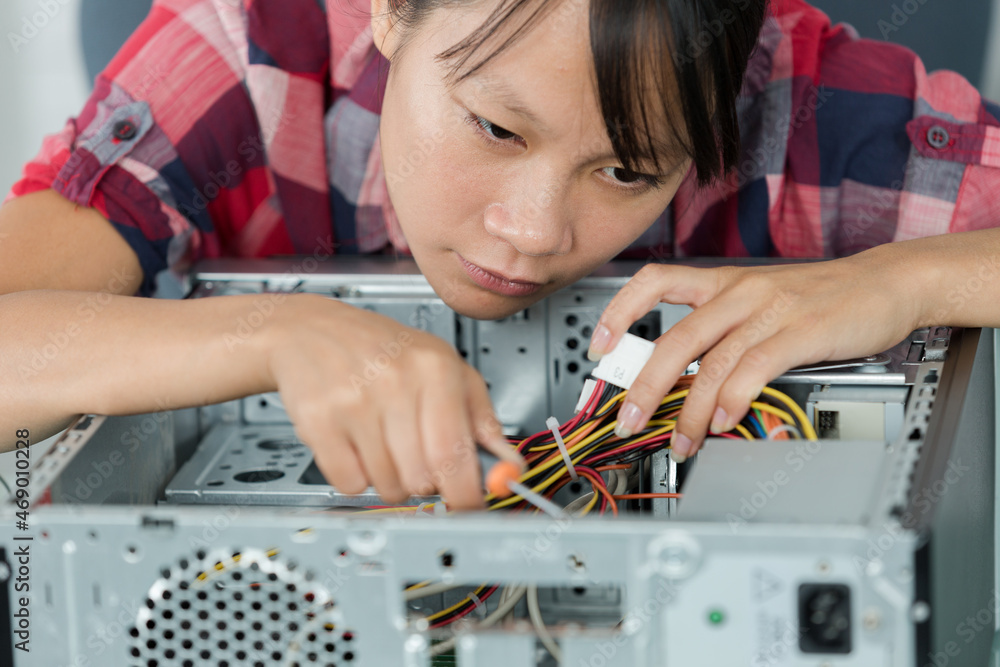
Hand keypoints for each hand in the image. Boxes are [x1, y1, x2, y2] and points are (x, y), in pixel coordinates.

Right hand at [263, 294, 520, 509]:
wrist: (310, 329)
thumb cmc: (382, 349)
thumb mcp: (444, 366)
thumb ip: (481, 418)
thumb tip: (511, 466)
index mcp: (435, 368)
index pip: (457, 456)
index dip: (467, 495)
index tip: (469, 508)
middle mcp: (396, 383)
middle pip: (424, 479)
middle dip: (425, 481)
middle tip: (416, 456)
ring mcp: (354, 403)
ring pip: (387, 486)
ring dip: (389, 479)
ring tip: (382, 441)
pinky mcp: (318, 422)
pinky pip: (349, 484)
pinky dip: (355, 476)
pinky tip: (355, 444)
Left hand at [587, 251, 919, 460]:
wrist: (886, 282)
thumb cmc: (821, 297)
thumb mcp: (761, 301)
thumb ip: (723, 333)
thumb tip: (686, 382)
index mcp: (722, 282)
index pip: (654, 281)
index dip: (619, 311)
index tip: (597, 344)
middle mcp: (739, 291)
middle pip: (675, 339)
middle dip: (644, 386)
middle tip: (628, 420)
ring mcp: (769, 311)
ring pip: (712, 363)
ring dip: (691, 411)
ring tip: (682, 442)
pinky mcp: (800, 331)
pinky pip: (754, 368)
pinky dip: (733, 399)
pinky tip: (724, 421)